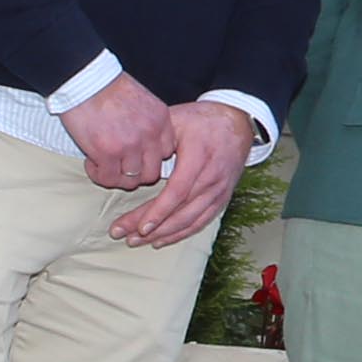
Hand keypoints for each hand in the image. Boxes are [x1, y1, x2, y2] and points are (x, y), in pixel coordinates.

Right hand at [67, 75, 172, 192]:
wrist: (84, 79)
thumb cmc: (108, 86)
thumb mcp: (142, 100)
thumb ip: (148, 122)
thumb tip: (145, 144)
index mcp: (161, 120)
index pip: (167, 152)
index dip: (150, 157)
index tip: (135, 155)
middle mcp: (150, 134)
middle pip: (152, 172)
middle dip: (135, 173)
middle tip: (119, 167)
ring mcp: (130, 145)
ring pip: (131, 180)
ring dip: (116, 176)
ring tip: (104, 166)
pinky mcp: (107, 153)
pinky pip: (108, 178)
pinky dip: (99, 175)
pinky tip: (92, 164)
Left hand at [107, 102, 254, 247]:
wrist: (237, 123)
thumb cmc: (202, 120)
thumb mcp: (177, 120)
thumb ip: (155, 139)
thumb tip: (129, 158)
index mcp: (200, 157)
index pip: (178, 192)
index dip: (158, 211)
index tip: (137, 226)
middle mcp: (213, 177)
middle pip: (181, 210)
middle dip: (152, 227)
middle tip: (124, 236)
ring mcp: (220, 190)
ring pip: (190, 220)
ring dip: (163, 234)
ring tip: (136, 241)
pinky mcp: (222, 198)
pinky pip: (201, 221)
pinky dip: (181, 233)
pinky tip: (161, 240)